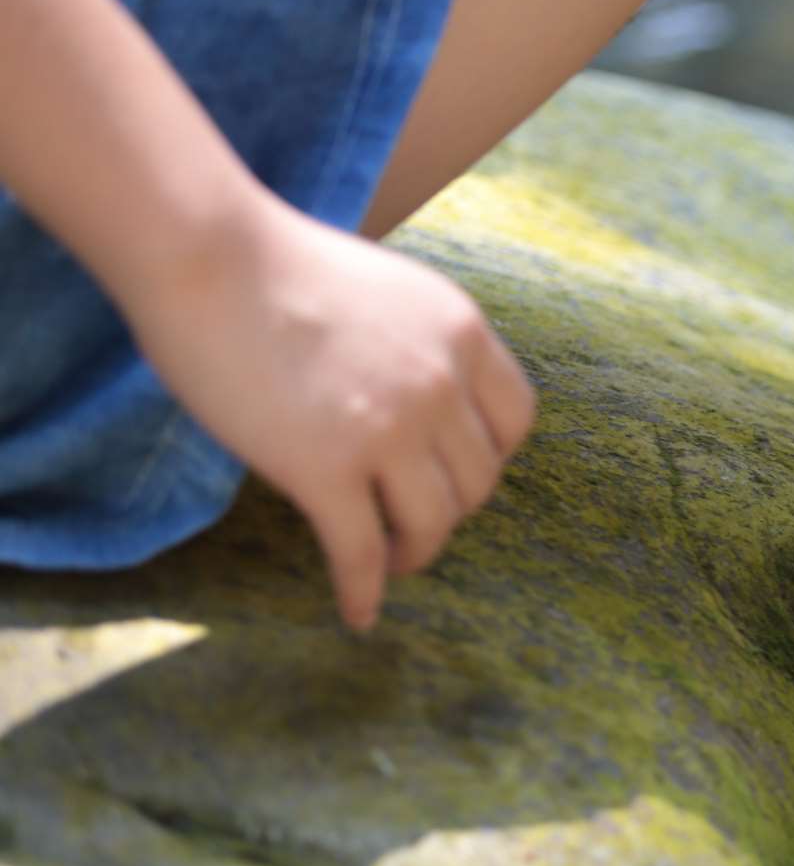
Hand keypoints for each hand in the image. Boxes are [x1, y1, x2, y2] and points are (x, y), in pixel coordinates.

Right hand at [122, 192, 536, 629]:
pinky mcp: (326, 468)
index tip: (460, 473)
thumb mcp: (387, 292)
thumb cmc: (274, 265)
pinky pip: (362, 552)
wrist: (206, 254)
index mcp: (462, 334)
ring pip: (432, 523)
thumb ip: (417, 346)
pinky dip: (364, 590)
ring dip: (416, 552)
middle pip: (476, 481)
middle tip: (417, 522)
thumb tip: (422, 404)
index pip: (515, 419)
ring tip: (395, 562)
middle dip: (449, 509)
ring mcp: (389, 430)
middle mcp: (441, 385)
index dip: (490, 456)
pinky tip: (358, 612)